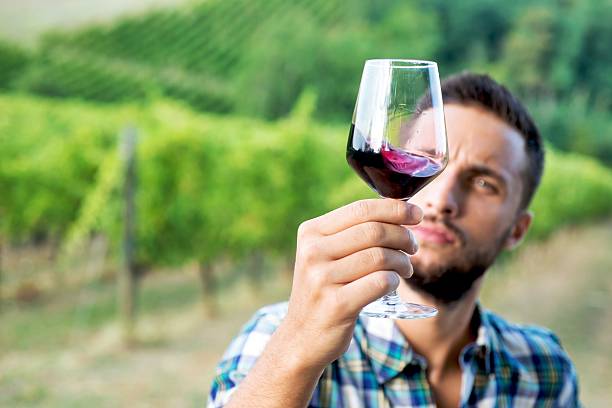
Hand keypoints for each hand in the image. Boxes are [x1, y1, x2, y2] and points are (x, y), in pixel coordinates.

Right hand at [281, 199, 421, 371]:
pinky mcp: (336, 304)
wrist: (301, 338)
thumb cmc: (324, 290)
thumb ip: (353, 232)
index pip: (361, 209)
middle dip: (403, 237)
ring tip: (405, 269)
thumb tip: (401, 210)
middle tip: (412, 247)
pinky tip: (392, 285)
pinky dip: (394, 282)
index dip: (395, 208)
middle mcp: (313, 252)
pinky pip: (380, 283)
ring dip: (402, 262)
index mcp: (311, 232)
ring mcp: (322, 278)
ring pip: (380, 257)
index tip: (417, 213)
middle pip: (374, 231)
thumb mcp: (326, 255)